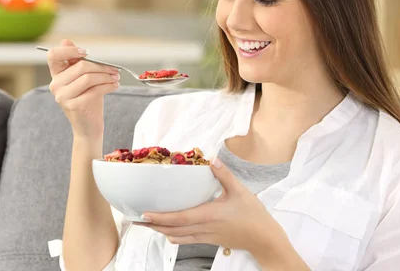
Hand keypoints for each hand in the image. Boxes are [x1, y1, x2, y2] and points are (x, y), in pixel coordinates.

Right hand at [47, 39, 120, 138]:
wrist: (88, 127)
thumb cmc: (87, 100)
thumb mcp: (82, 79)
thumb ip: (76, 62)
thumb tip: (66, 41)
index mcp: (56, 75)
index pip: (53, 55)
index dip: (69, 50)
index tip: (87, 52)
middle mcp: (55, 85)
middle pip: (79, 66)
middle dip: (101, 66)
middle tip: (114, 69)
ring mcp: (63, 96)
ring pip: (88, 78)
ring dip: (106, 76)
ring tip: (116, 78)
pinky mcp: (74, 106)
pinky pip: (94, 90)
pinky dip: (108, 86)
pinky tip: (114, 86)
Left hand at [133, 157, 292, 263]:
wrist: (263, 239)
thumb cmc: (253, 215)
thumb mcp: (240, 191)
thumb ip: (225, 175)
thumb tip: (212, 159)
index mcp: (209, 215)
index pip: (179, 218)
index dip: (160, 217)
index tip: (145, 214)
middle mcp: (204, 229)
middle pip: (172, 230)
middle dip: (153, 226)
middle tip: (136, 220)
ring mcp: (205, 237)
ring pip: (177, 237)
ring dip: (160, 231)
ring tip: (147, 225)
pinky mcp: (209, 240)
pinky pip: (186, 240)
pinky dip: (173, 236)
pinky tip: (169, 231)